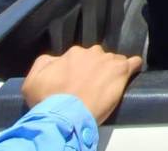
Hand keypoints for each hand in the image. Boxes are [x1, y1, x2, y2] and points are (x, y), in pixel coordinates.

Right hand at [22, 45, 142, 125]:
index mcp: (72, 54)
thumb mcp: (33, 80)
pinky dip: (134, 66)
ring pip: (114, 60)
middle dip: (97, 68)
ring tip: (109, 84)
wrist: (65, 115)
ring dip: (112, 70)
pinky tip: (133, 71)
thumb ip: (45, 63)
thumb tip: (56, 59)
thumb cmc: (47, 101)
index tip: (79, 80)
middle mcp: (91, 53)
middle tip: (93, 85)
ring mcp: (108, 61)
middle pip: (98, 57)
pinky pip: (134, 62)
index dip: (80, 69)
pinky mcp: (121, 71)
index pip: (80, 57)